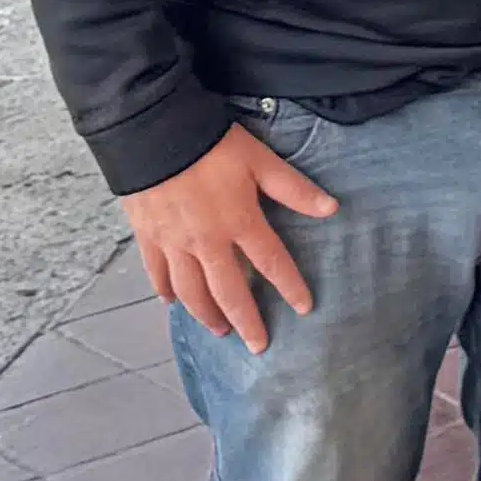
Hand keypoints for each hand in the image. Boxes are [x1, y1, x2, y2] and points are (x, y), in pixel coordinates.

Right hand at [121, 123, 336, 353]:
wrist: (155, 135)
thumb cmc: (213, 145)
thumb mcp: (261, 160)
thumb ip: (294, 188)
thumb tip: (332, 208)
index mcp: (239, 222)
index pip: (272, 263)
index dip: (290, 287)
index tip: (304, 309)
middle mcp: (206, 242)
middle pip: (229, 291)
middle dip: (246, 321)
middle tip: (258, 346)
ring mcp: (174, 243)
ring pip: (191, 291)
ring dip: (207, 315)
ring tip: (220, 331)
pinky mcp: (148, 237)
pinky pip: (157, 274)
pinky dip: (166, 292)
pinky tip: (172, 304)